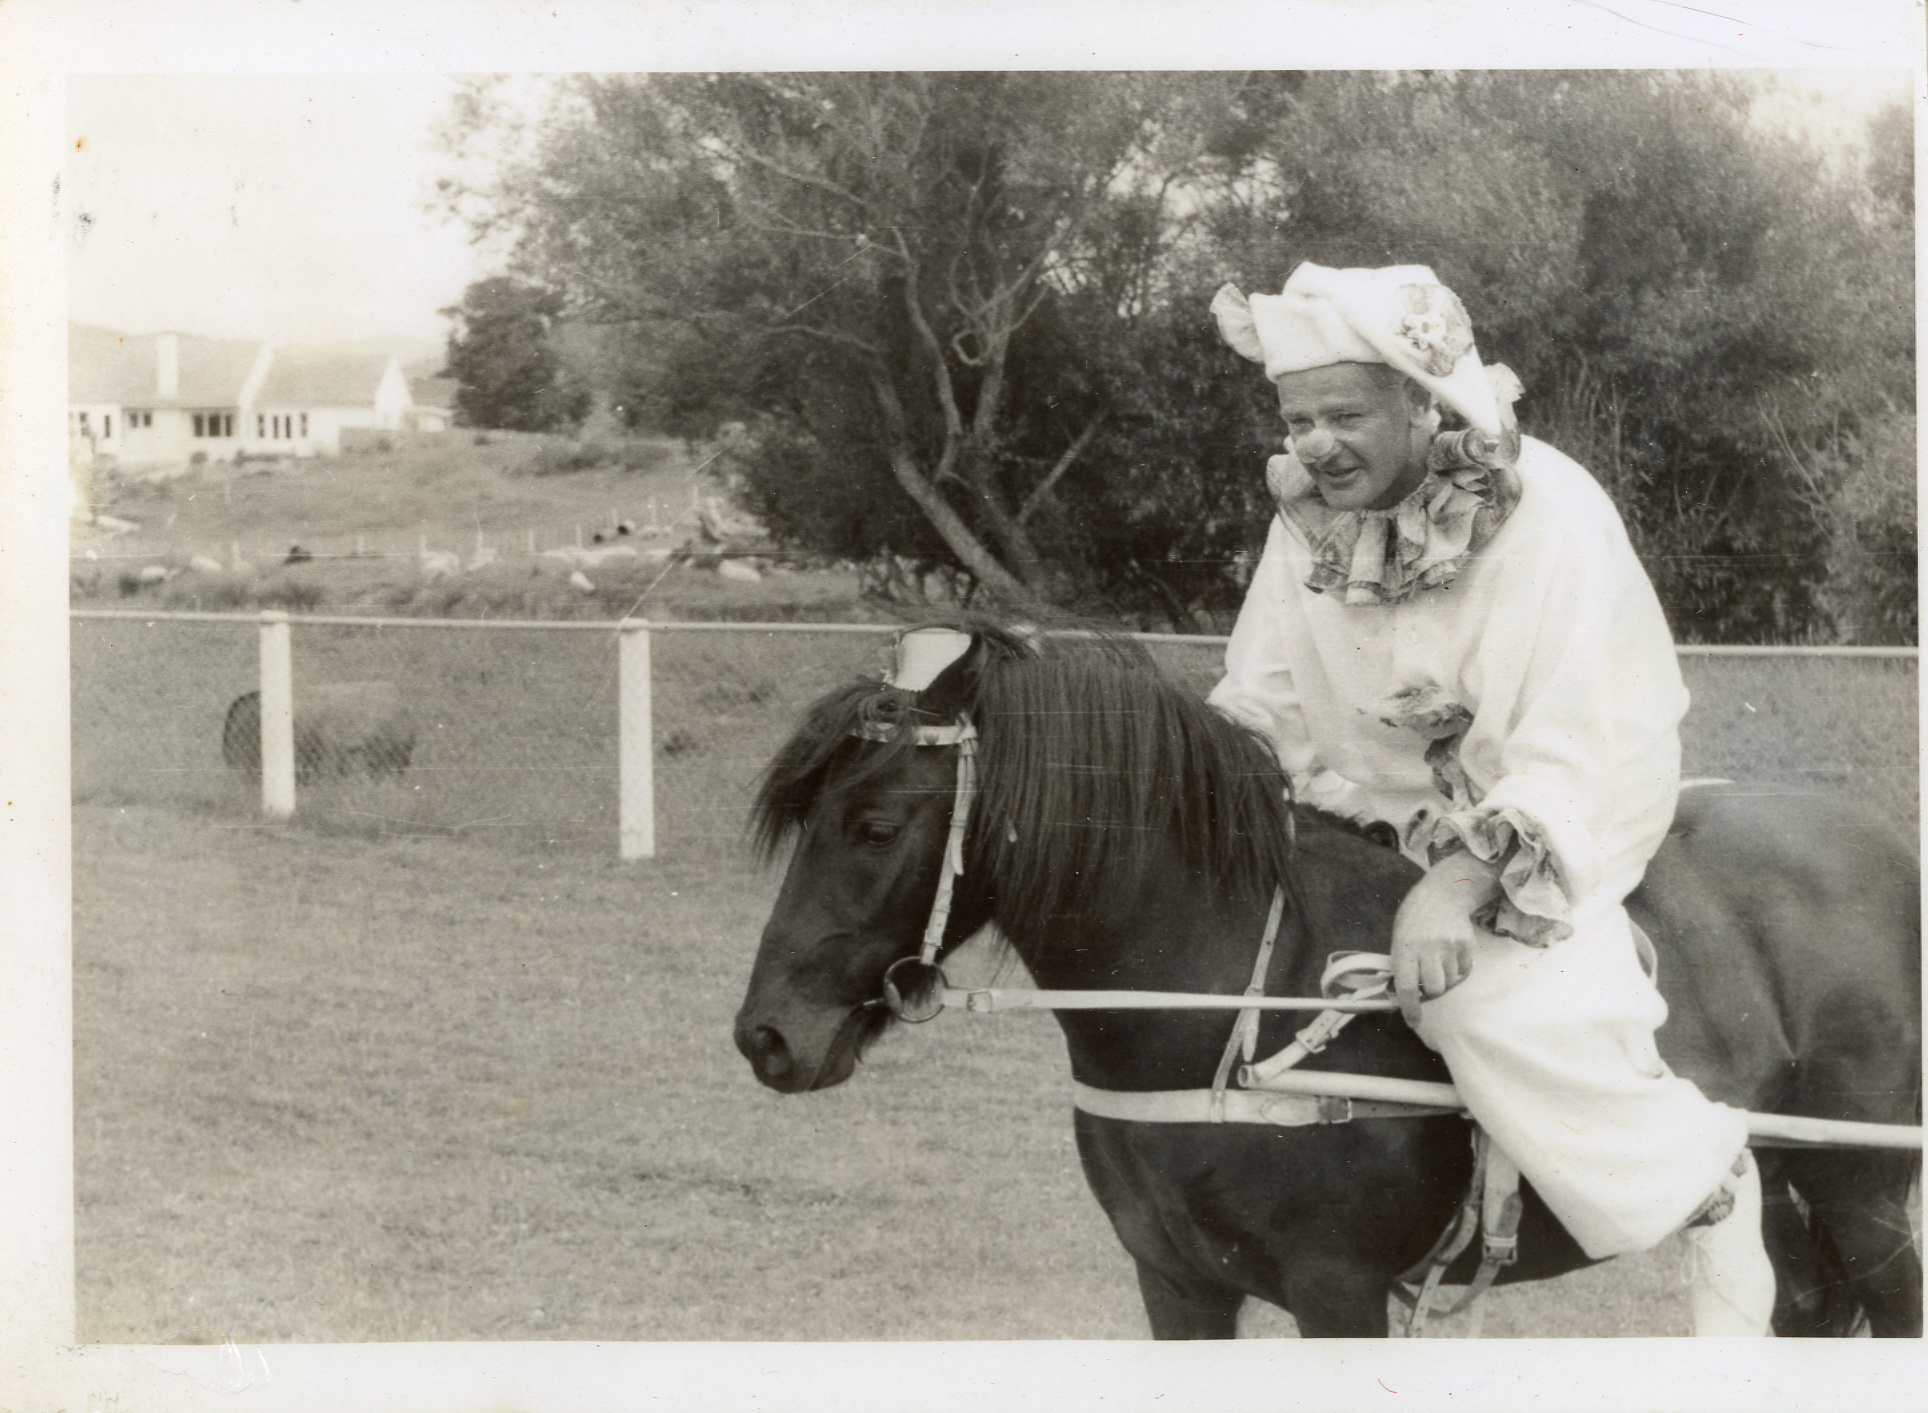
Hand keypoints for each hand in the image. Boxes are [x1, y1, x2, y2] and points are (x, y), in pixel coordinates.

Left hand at [1391, 853, 1500, 1027]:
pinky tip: (1449, 954)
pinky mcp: (1467, 945)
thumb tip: (1404, 996)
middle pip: (1434, 989)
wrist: (1442, 894)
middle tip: (1426, 984)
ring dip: (1443, 980)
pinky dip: (1456, 970)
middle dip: (1430, 993)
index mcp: (1405, 947)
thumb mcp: (1399, 938)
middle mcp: (1428, 948)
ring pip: (1449, 982)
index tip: (1413, 1021)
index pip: (1407, 986)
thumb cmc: (1414, 920)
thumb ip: (1402, 965)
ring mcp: (1450, 946)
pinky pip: (1463, 971)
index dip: (1409, 1008)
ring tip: (1437, 962)